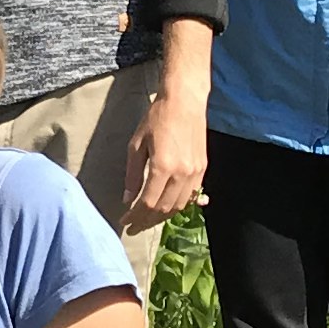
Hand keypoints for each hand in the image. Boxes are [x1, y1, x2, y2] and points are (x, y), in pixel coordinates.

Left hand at [122, 82, 208, 228]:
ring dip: (162, 217)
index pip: (148, 203)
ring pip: (179, 206)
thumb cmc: (157, 117)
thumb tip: (128, 199)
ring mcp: (195, 172)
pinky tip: (167, 208)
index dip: (135, 217)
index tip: (125, 222)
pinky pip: (191, 196)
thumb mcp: (136, 145)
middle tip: (134, 226)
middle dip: (147, 221)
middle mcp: (182, 173)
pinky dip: (178, 206)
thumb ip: (132, 175)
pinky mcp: (203, 169)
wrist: (185, 100)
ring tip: (148, 219)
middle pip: (164, 209)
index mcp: (163, 167)